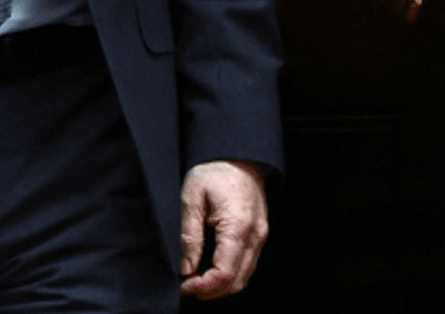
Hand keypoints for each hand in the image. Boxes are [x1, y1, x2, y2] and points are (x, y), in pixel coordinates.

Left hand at [179, 159, 266, 298]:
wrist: (239, 153)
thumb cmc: (215, 170)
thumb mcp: (192, 198)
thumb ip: (190, 236)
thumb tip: (187, 268)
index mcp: (238, 225)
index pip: (224, 272)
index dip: (203, 286)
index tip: (184, 285)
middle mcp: (255, 233)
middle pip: (237, 281)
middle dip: (211, 291)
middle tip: (188, 285)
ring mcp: (260, 233)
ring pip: (245, 276)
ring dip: (221, 285)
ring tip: (198, 279)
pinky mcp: (260, 232)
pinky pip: (248, 263)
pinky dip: (231, 274)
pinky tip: (212, 268)